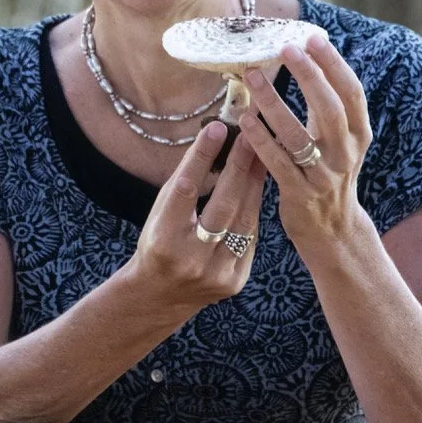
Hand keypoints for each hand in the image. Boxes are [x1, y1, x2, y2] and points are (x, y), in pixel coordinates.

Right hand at [132, 121, 267, 311]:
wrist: (160, 295)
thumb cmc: (159, 241)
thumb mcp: (160, 211)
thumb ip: (186, 180)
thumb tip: (215, 137)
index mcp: (164, 238)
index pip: (186, 189)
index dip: (202, 157)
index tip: (217, 127)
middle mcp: (191, 258)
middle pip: (223, 204)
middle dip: (239, 165)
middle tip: (251, 134)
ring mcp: (216, 273)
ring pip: (244, 219)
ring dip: (255, 183)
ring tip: (262, 154)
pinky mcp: (235, 282)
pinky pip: (251, 237)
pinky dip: (254, 209)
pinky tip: (260, 187)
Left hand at [238, 34, 372, 256]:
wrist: (333, 230)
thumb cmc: (329, 172)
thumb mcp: (340, 139)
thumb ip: (327, 105)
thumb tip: (307, 54)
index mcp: (358, 134)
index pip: (351, 92)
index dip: (333, 64)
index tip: (312, 37)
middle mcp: (346, 153)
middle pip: (329, 107)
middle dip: (308, 75)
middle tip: (285, 49)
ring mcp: (324, 175)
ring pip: (297, 135)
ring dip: (273, 103)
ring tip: (252, 77)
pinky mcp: (300, 194)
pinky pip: (277, 162)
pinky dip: (260, 139)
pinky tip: (245, 120)